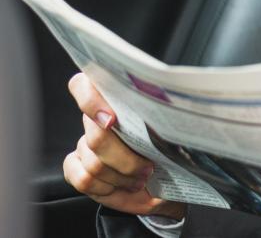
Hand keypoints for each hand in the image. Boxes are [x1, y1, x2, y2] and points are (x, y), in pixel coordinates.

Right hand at [64, 72, 186, 220]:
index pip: (84, 85)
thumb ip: (161, 114)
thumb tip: (172, 109)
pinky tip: (122, 185)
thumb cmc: (168, 150)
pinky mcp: (75, 167)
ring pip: (93, 163)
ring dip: (122, 176)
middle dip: (125, 158)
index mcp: (114, 100)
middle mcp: (94, 120)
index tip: (112, 120)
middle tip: (148, 166)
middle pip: (96, 136)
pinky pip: (83, 179)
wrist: (164, 181)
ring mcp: (83, 144)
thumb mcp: (170, 129)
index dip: (91, 101)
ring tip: (142, 178)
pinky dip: (107, 187)